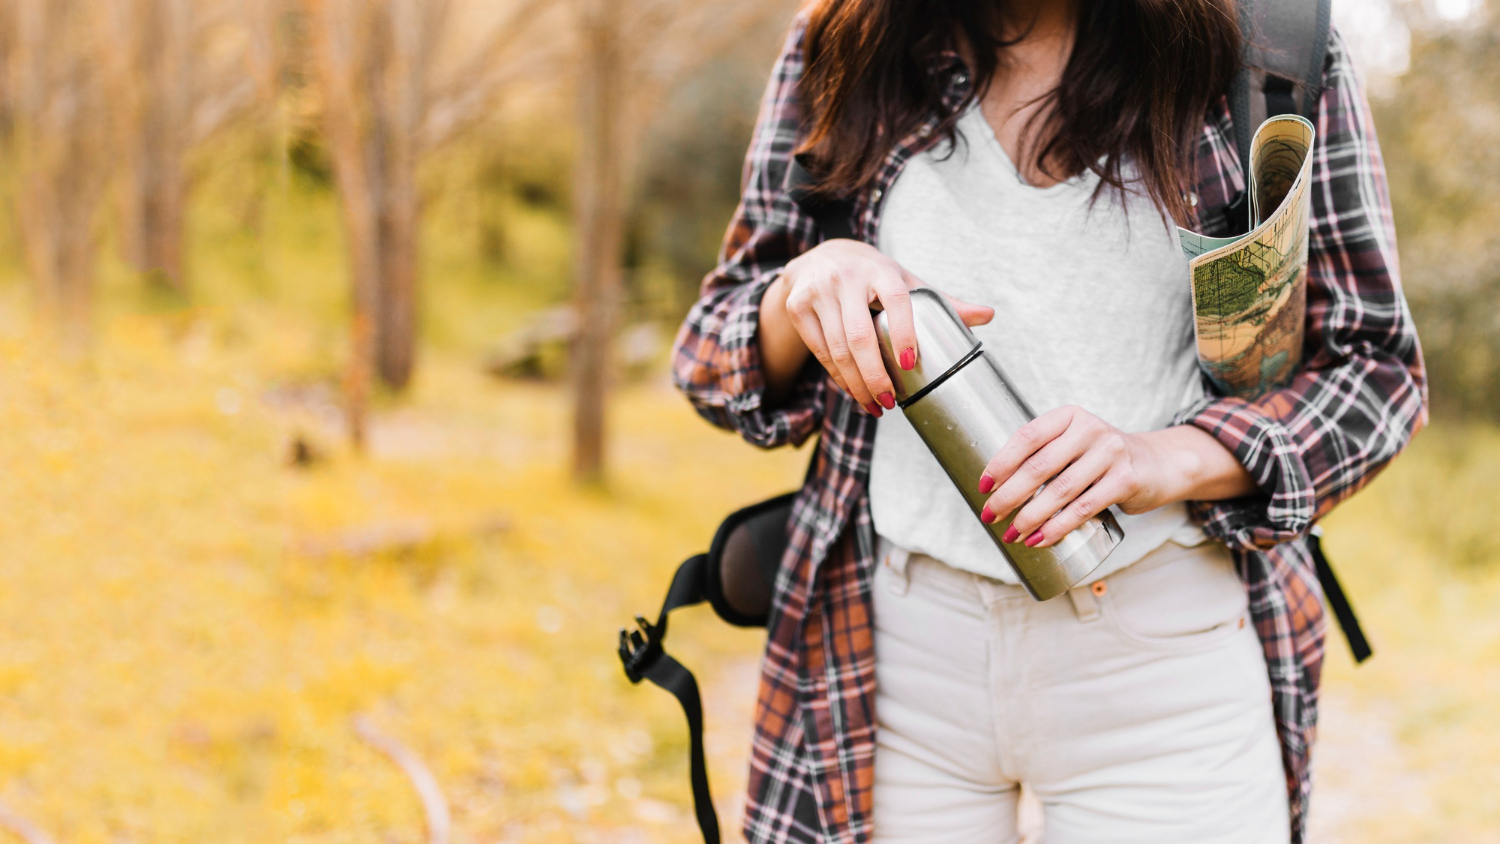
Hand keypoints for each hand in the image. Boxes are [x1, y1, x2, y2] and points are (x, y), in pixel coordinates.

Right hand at [774, 239, 992, 415]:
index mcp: (881, 269)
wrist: (820, 256)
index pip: (896, 301)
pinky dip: (838, 377)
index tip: (910, 363)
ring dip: (856, 383)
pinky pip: (819, 352)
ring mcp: (817, 292)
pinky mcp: (798, 307)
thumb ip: (943, 301)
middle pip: (859, 336)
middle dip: (875, 375)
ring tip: (875, 405)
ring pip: (836, 349)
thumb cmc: (872, 274)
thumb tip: (988, 316)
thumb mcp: (905, 280)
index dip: (904, 333)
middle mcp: (845, 277)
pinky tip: (853, 392)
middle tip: (891, 401)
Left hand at [973, 406, 1254, 547]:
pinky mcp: (1126, 480)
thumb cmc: (1101, 457)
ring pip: (1059, 492)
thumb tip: (995, 489)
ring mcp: (1111, 453)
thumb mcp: (1073, 443)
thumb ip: (1043, 455)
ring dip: (1030, 517)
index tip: (983, 486)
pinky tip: (1040, 539)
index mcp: (1069, 416)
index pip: (1027, 437)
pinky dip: (1057, 527)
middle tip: (990, 516)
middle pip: (1039, 467)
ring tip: (1011, 534)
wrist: (1158, 463)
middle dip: (1008, 496)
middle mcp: (1090, 429)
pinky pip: (1083, 508)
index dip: (1001, 462)